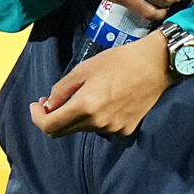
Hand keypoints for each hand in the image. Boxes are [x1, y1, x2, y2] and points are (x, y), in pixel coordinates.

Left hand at [31, 31, 176, 139]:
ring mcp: (113, 129)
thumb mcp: (84, 68)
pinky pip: (102, 128)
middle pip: (64, 131)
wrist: (156, 66)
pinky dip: (95, 118)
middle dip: (53, 118)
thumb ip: (62, 89)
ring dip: (77, 116)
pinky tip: (107, 100)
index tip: (37, 106)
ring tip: (87, 94)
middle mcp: (98, 123)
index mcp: (85, 106)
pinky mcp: (126, 130)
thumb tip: (49, 105)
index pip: (50, 126)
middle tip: (52, 101)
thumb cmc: (119, 61)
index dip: (37, 118)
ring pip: (83, 128)